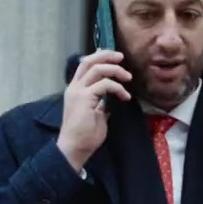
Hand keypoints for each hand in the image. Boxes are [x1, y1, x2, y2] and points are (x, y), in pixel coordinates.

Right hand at [58, 51, 130, 170]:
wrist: (75, 148)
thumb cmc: (85, 135)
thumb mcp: (96, 115)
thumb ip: (100, 104)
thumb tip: (109, 100)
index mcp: (75, 90)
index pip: (85, 66)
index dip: (99, 57)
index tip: (114, 57)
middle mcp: (74, 87)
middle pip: (89, 61)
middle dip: (106, 55)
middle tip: (121, 57)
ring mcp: (78, 91)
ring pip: (97, 69)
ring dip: (115, 70)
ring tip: (128, 78)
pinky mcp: (85, 98)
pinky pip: (105, 84)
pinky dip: (118, 88)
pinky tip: (125, 97)